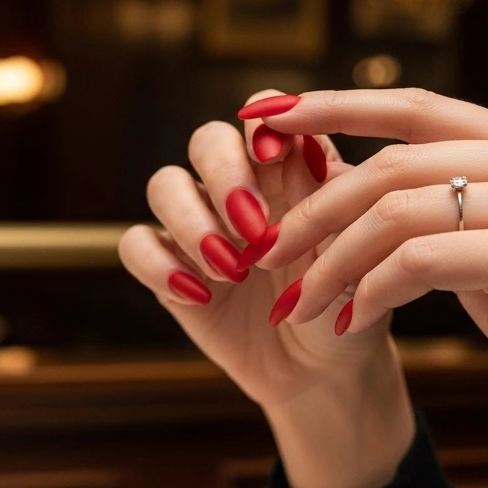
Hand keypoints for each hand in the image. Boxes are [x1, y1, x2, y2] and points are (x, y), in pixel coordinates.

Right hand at [119, 91, 414, 487]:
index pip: (262, 117)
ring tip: (231, 268)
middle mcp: (235, 186)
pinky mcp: (167, 267)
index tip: (273, 155)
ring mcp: (196, 224)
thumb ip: (330, 202)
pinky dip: (159, 264)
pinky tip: (198, 294)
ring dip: (192, 221)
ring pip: (164, 184)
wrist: (324, 370)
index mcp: (285, 169)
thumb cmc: (347, 302)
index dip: (262, 126)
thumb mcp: (352, 254)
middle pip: (207, 141)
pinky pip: (135, 244)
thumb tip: (311, 151)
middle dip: (225, 174)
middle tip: (252, 225)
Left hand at [249, 88, 487, 487]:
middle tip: (266, 250)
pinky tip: (348, 320)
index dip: (334, 104)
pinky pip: (419, 262)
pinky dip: (370, 291)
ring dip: (330, 261)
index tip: (263, 111)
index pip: (415, 103)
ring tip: (296, 301)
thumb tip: (345, 182)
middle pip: (394, 162)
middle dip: (316, 207)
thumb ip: (438, 212)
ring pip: (396, 211)